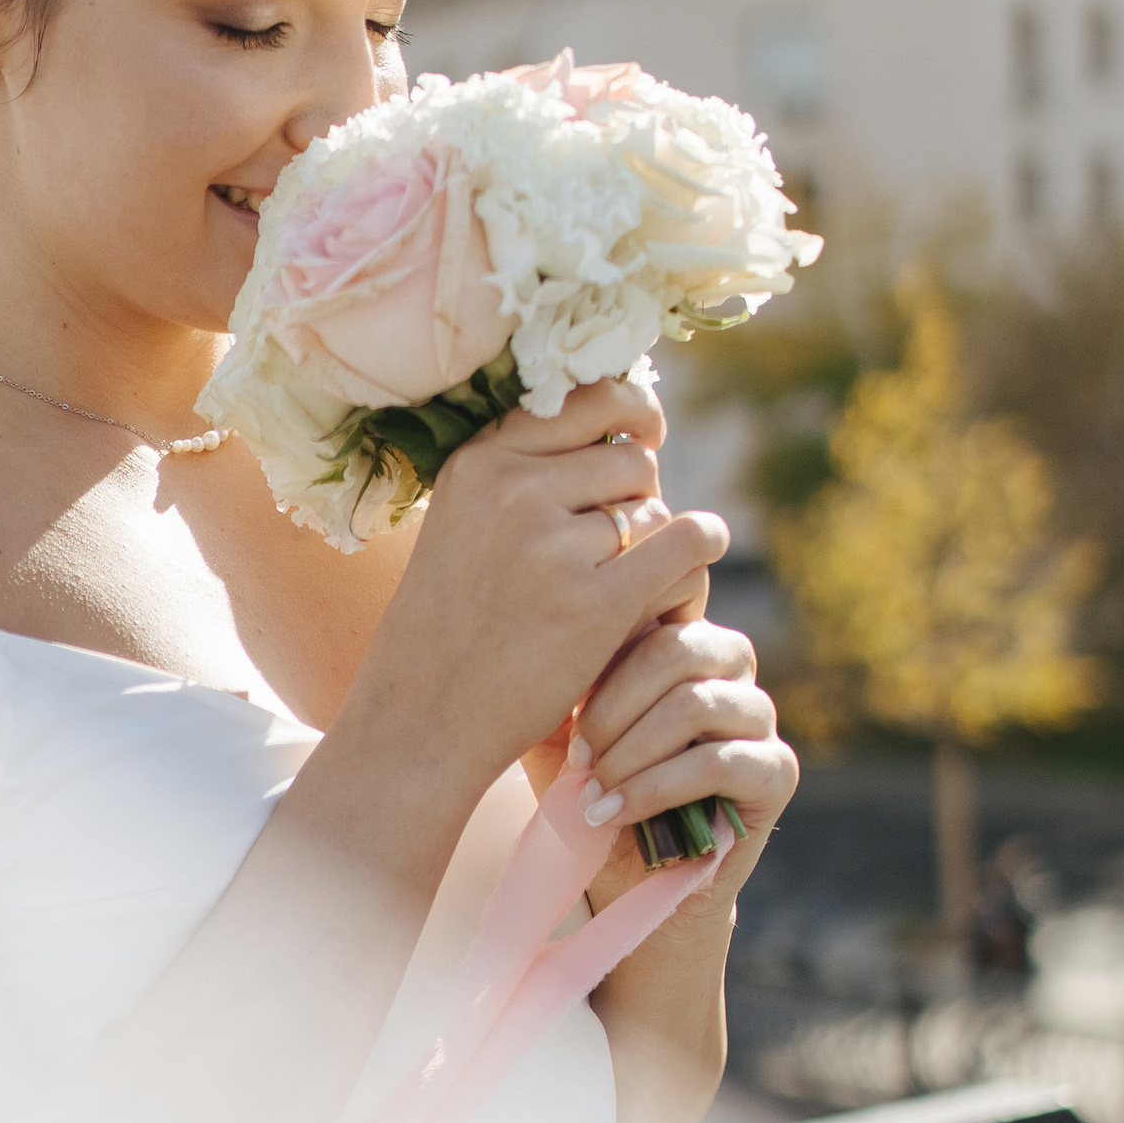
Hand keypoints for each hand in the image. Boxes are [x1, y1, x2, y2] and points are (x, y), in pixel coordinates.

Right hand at [366, 379, 733, 804]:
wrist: (421, 722)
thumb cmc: (447, 632)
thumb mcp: (459, 528)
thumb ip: (520, 479)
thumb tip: (616, 436)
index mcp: (479, 462)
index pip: (585, 400)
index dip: (629, 412)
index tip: (645, 433)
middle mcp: (515, 490)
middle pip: (628, 460)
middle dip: (639, 497)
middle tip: (626, 545)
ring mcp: (554, 547)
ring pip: (652, 510)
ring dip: (656, 542)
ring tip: (632, 585)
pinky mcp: (594, 605)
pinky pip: (684, 544)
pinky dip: (702, 546)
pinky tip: (701, 558)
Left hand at [569, 592, 798, 887]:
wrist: (626, 885)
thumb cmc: (592, 798)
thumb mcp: (559, 738)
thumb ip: (560, 687)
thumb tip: (544, 636)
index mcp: (681, 639)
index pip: (654, 605)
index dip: (603, 652)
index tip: (560, 709)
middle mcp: (730, 667)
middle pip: (679, 646)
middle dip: (614, 706)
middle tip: (578, 756)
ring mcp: (759, 716)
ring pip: (697, 703)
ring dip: (632, 753)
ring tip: (594, 793)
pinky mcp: (777, 772)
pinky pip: (719, 761)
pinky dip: (657, 788)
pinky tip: (617, 813)